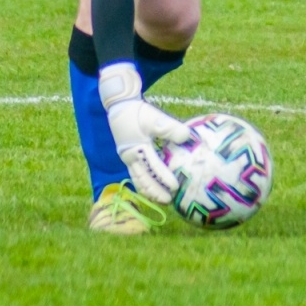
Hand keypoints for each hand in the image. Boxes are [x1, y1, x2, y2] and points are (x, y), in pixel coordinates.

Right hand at [98, 62, 193, 202]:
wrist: (119, 105)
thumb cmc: (137, 112)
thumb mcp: (153, 117)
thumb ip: (169, 128)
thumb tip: (187, 136)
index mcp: (136, 150)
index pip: (153, 168)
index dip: (164, 179)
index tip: (175, 187)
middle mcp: (131, 158)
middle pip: (143, 180)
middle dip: (155, 192)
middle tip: (169, 201)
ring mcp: (128, 158)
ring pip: (138, 179)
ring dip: (149, 190)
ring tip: (161, 199)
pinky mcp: (129, 156)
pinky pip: (137, 174)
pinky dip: (145, 182)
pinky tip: (154, 185)